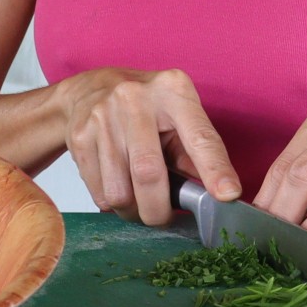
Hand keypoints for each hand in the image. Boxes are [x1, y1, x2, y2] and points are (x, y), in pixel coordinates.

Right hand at [58, 67, 240, 226]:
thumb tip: (216, 195)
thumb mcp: (178, 115)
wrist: (90, 88)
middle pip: (148, 174)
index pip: (199, 137)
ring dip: (133, 211)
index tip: (227, 196)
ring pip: (120, 192)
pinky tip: (117, 184)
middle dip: (158, 210)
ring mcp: (102, 116)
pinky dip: (112, 203)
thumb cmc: (146, 106)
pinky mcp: (79, 136)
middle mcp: (135, 99)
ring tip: (139, 201)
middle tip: (162, 218)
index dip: (214, 169)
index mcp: (172, 91)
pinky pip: (99, 193)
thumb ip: (196, 152)